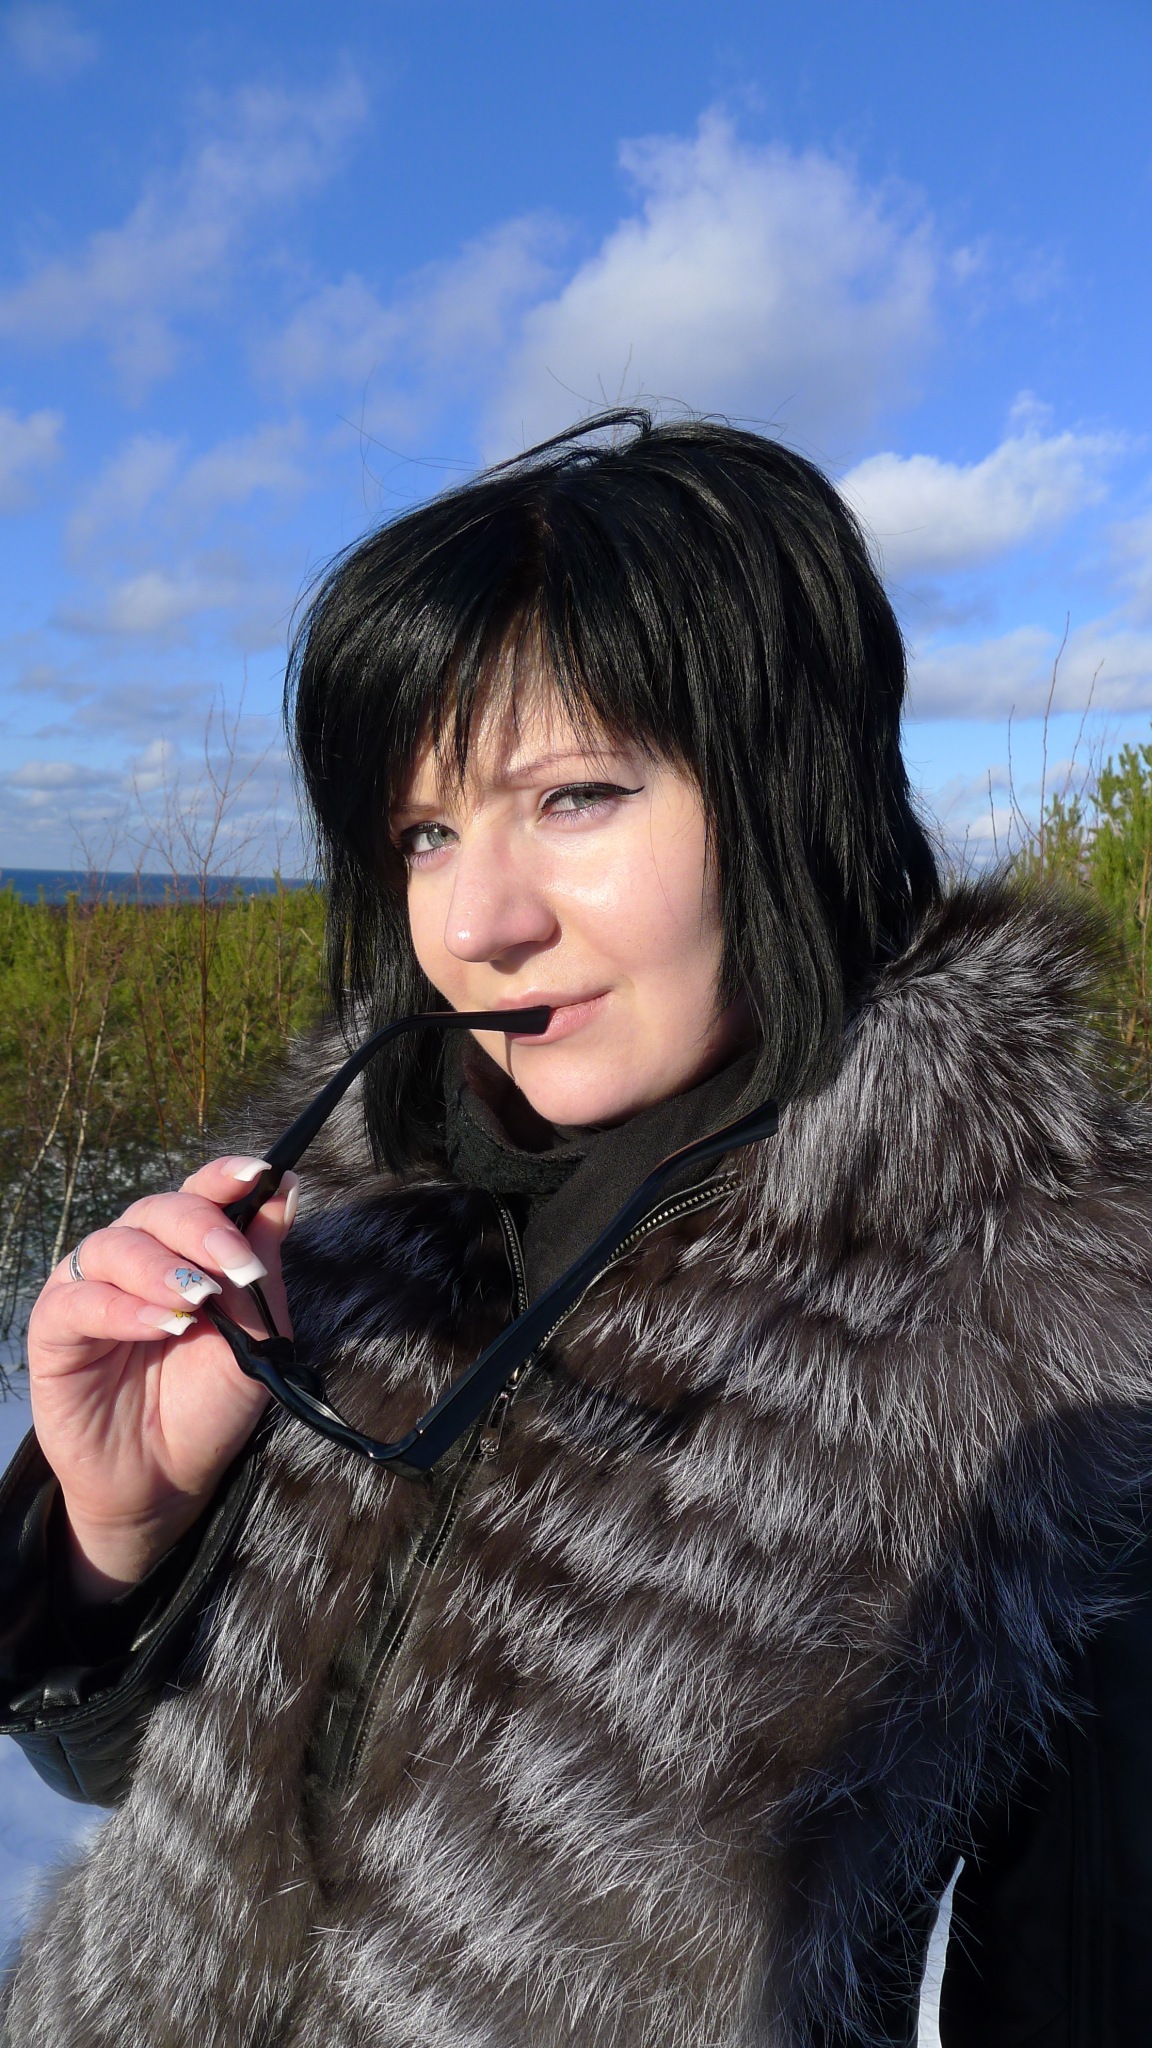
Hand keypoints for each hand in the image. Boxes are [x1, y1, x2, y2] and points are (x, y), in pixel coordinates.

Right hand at [26, 1157, 296, 1599]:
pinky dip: (124, 1308)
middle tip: (236, 1268)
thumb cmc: (208, 1405)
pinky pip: (79, 1300)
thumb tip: (288, 1187)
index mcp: (184, 1250)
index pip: (200, 1192)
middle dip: (204, 1230)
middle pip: (159, 1210)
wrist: (166, 1480)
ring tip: (196, 1301)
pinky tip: (161, 1326)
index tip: (259, 1173)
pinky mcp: (55, 1329)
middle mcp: (135, 1258)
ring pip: (115, 1245)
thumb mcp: (256, 1336)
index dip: (225, 1175)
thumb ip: (262, 1265)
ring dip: (162, 1268)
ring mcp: (91, 1288)